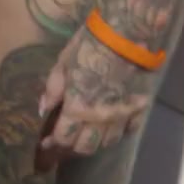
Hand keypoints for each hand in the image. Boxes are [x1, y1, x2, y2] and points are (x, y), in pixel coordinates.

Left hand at [38, 0, 176, 157]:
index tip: (45, 144)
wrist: (128, 35)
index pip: (63, 138)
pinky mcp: (141, 108)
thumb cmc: (89, 46)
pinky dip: (118, 133)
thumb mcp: (62, 64)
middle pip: (86, 147)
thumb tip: (43, 110)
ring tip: (85, 136)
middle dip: (72, 148)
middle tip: (64, 142)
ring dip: (94, 143)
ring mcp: (122, 115)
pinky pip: (129, 130)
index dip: (53, 145)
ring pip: (108, 142)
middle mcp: (100, 118)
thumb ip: (52, 90)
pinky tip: (110, 127)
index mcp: (78, 108)